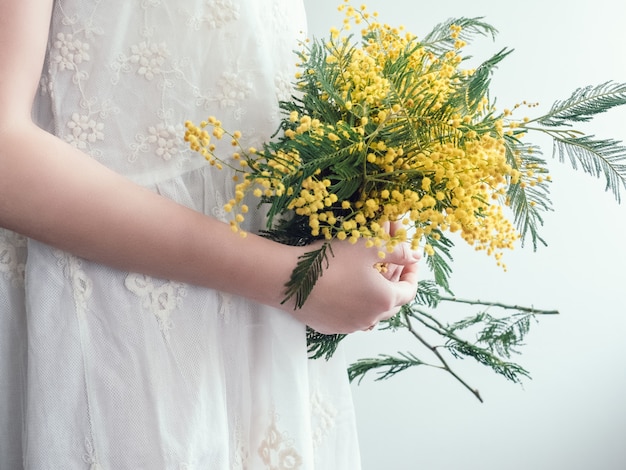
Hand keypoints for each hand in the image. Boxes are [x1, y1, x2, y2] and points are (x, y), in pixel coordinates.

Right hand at [286, 238, 419, 334]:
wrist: (289, 281)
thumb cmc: (331, 261)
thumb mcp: (369, 247)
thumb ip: (398, 251)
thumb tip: (416, 256)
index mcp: (384, 300)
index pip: (410, 290)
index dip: (412, 273)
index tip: (410, 260)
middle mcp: (370, 319)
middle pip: (392, 305)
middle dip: (395, 285)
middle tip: (391, 267)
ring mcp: (349, 326)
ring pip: (371, 313)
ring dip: (374, 297)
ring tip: (368, 279)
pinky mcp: (331, 327)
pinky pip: (350, 317)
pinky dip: (354, 304)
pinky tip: (345, 290)